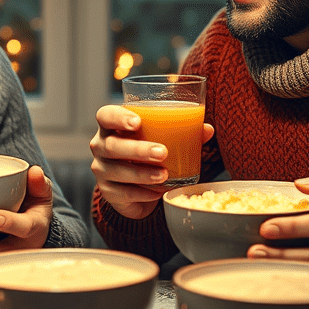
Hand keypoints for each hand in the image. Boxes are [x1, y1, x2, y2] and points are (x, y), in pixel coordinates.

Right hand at [89, 104, 214, 219]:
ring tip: (164, 175)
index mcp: (112, 126)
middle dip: (138, 149)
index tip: (137, 122)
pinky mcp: (107, 191)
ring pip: (117, 171)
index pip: (105, 115)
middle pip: (112, 146)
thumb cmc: (148, 152)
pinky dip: (142, 193)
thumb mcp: (163, 139)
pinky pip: (123, 193)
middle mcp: (100, 146)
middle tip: (163, 152)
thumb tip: (207, 129)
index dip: (118, 117)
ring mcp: (101, 169)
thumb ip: (184, 132)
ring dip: (142, 174)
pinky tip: (157, 192)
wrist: (135, 186)